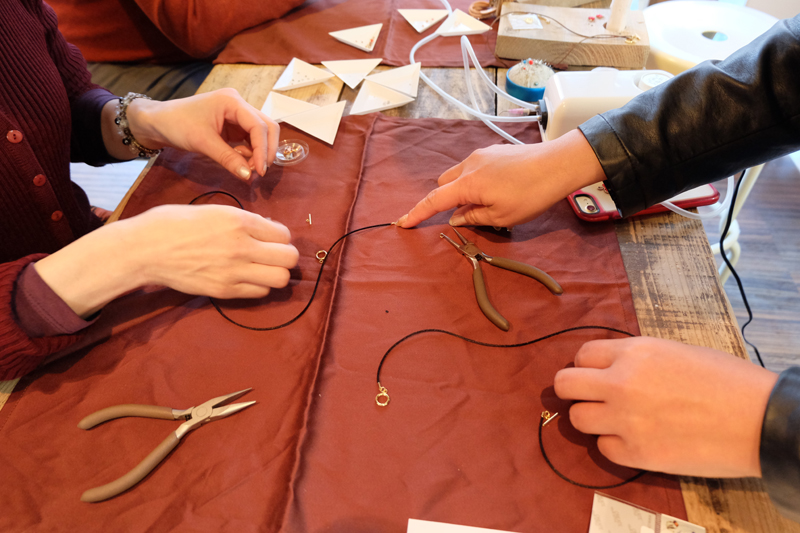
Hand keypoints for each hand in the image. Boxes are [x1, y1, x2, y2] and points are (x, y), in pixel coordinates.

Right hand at [35, 205, 298, 316]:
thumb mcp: (214, 210)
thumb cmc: (174, 223)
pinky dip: (259, 286)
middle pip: (289, 259)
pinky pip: (260, 293)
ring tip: (263, 269)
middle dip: (285, 256)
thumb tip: (265, 231)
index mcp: (239, 221)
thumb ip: (243, 221)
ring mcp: (234, 271)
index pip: (283, 234)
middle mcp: (242, 246)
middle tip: (272, 255)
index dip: (280, 236)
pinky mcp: (224, 291)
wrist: (145, 249)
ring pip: (280, 279)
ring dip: (276, 274)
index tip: (270, 238)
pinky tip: (246, 278)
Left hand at [106, 89, 279, 180]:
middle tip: (259, 172)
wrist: (157, 123)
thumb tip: (249, 176)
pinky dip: (250, 154)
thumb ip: (228, 159)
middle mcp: (239, 105)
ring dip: (258, 154)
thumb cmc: (176, 125)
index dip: (263, 150)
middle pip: (267, 127)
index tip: (259, 172)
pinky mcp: (233, 127)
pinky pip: (250, 141)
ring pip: (261, 135)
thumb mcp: (202, 142)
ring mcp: (237, 116)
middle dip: (266, 151)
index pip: (259, 126)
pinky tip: (240, 163)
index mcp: (232, 101)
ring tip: (248, 170)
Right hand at [395, 130, 605, 227]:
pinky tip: (500, 189)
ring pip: (459, 175)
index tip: (403, 223)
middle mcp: (469, 165)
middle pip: (443, 184)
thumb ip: (473, 218)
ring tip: (489, 203)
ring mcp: (482, 155)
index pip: (434, 201)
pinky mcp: (494, 151)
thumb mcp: (501, 217)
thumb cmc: (531, 194)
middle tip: (466, 216)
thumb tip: (456, 217)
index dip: (417, 213)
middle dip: (445, 200)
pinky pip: (474, 168)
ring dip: (463, 190)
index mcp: (467, 184)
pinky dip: (476, 181)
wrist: (558, 164)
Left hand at [554, 336, 777, 477]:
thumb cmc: (725, 380)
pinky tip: (637, 438)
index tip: (599, 374)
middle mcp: (621, 383)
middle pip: (564, 385)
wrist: (759, 419)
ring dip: (593, 418)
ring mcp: (626, 420)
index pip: (581, 355)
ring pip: (577, 419)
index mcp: (634, 352)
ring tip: (617, 419)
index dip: (588, 366)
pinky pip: (603, 449)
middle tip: (591, 396)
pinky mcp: (637, 453)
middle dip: (574, 390)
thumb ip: (636, 358)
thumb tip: (608, 368)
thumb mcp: (674, 351)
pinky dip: (615, 445)